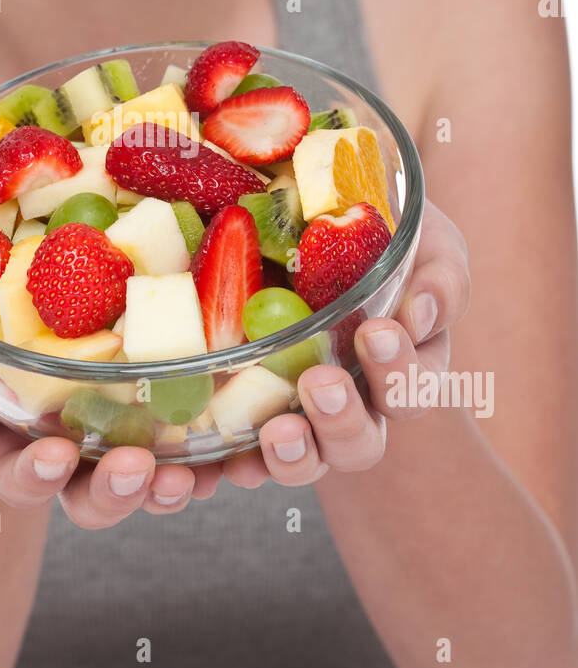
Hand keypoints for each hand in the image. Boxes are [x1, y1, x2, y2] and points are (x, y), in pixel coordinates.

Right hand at [0, 295, 222, 526]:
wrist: (22, 274)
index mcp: (11, 438)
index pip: (20, 478)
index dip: (33, 476)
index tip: (52, 455)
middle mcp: (70, 449)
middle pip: (91, 498)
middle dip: (114, 492)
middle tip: (137, 466)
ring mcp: (119, 430)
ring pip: (149, 481)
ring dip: (168, 486)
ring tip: (190, 474)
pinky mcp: (167, 401)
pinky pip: (198, 440)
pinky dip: (217, 452)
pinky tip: (237, 447)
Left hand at [220, 197, 471, 487]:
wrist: (300, 206)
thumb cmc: (373, 229)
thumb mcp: (418, 238)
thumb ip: (438, 276)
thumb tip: (418, 312)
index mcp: (402, 366)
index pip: (412, 390)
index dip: (399, 373)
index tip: (374, 332)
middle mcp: (354, 400)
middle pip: (362, 442)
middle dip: (343, 419)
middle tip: (320, 382)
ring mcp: (300, 411)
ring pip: (309, 458)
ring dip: (298, 454)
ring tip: (278, 431)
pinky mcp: (248, 409)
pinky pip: (243, 453)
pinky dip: (240, 462)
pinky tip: (229, 461)